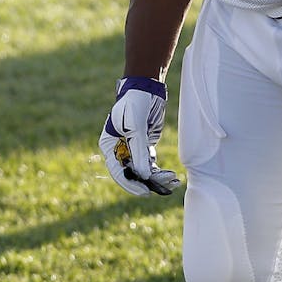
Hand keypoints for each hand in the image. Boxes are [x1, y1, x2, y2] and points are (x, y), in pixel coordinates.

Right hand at [99, 76, 179, 195]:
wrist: (146, 89)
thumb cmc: (134, 104)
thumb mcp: (136, 127)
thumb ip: (138, 151)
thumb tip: (143, 176)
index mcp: (109, 145)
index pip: (117, 170)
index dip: (130, 183)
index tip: (144, 191)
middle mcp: (119, 150)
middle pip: (131, 174)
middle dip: (147, 183)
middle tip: (163, 188)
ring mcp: (132, 150)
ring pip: (143, 172)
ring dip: (157, 179)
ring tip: (172, 182)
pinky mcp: (145, 148)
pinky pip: (151, 166)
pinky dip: (160, 173)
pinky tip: (172, 178)